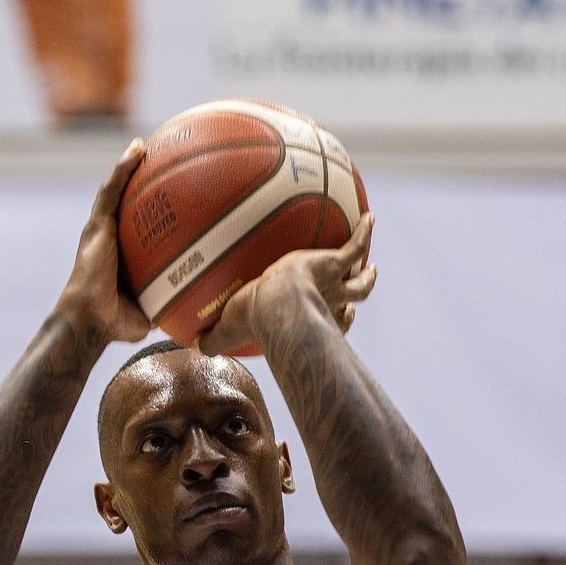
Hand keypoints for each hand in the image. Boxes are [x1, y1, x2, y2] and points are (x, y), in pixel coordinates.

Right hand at [58, 138, 151, 343]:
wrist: (92, 320)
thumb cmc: (117, 322)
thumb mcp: (151, 311)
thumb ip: (169, 303)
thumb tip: (196, 309)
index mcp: (122, 254)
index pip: (137, 224)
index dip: (150, 207)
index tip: (169, 193)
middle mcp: (110, 237)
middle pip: (125, 201)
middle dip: (138, 179)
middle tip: (159, 158)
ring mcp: (101, 229)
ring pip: (116, 189)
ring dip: (129, 165)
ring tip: (145, 144)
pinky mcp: (96, 225)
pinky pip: (111, 190)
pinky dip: (123, 168)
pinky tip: (137, 150)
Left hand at [198, 212, 376, 355]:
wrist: (276, 302)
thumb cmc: (254, 320)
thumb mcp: (229, 329)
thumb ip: (213, 340)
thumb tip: (194, 347)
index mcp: (310, 322)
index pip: (333, 324)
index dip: (340, 321)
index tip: (344, 315)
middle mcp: (328, 306)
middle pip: (353, 301)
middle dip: (360, 292)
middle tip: (366, 280)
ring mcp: (334, 285)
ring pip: (361, 282)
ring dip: (368, 272)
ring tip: (371, 261)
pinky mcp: (333, 262)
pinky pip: (355, 245)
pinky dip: (364, 232)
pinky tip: (368, 217)